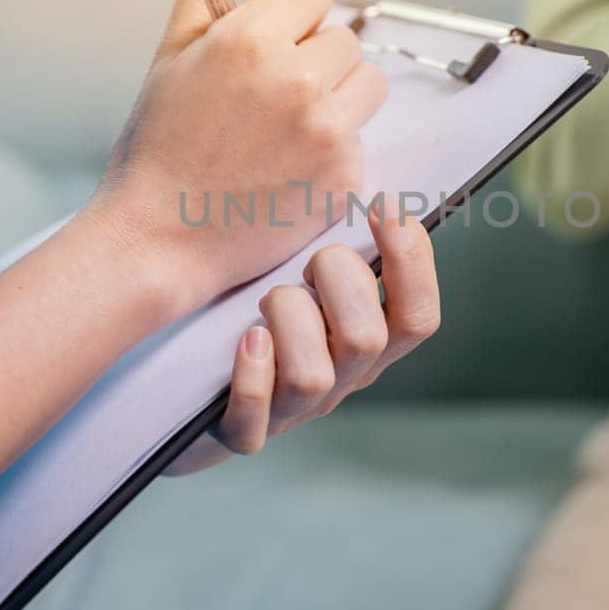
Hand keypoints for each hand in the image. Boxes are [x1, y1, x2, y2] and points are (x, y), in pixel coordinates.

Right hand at [87, 0, 388, 309]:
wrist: (157, 239)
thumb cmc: (159, 142)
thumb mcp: (176, 48)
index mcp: (252, 39)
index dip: (289, 25)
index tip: (262, 57)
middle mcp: (297, 81)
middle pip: (345, 41)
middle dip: (314, 65)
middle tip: (266, 106)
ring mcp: (327, 132)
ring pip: (366, 86)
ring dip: (337, 102)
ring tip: (284, 135)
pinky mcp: (345, 177)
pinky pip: (362, 140)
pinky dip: (334, 154)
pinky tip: (287, 173)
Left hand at [167, 202, 440, 474]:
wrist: (189, 388)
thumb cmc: (261, 308)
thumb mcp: (311, 273)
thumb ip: (340, 240)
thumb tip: (355, 174)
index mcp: (371, 341)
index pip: (419, 315)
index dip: (412, 259)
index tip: (382, 204)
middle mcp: (341, 379)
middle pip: (368, 338)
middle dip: (337, 280)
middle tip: (305, 261)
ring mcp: (294, 411)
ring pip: (313, 376)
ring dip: (287, 320)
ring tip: (262, 302)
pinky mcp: (242, 435)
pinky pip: (254, 421)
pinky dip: (251, 376)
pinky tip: (244, 339)